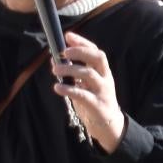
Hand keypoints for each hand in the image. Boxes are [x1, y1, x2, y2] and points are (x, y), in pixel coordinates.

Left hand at [51, 30, 126, 151]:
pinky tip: (57, 87)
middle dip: (80, 51)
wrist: (110, 126)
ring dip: (69, 69)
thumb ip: (73, 73)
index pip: (96, 51)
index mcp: (103, 72)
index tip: (67, 36)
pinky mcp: (97, 105)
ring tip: (54, 69)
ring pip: (88, 74)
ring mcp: (103, 91)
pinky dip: (68, 89)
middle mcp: (105, 79)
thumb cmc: (94, 102)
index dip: (82, 42)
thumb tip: (53, 59)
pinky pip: (82, 94)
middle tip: (63, 52)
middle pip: (97, 57)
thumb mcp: (86, 85)